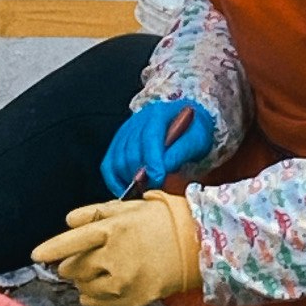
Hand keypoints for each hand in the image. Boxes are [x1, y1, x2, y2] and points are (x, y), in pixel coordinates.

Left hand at [32, 193, 200, 305]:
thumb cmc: (162, 221)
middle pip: (74, 267)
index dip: (51, 249)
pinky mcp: (132, 299)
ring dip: (83, 280)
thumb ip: (95, 214)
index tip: (35, 256)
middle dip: (72, 264)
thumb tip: (68, 221)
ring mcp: (124, 281)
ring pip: (83, 286)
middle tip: (85, 259)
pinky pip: (97, 302)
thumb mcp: (129, 207)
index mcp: (113, 230)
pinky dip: (92, 296)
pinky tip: (101, 286)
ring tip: (100, 270)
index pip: (71, 241)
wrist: (198, 245)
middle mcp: (115, 257)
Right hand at [99, 98, 216, 198]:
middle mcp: (137, 121)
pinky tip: (126, 190)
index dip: (152, 161)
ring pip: (117, 160)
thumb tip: (161, 171)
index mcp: (158, 115)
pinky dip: (114, 180)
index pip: (149, 138)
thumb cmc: (193, 132)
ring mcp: (125, 131)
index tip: (158, 179)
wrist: (187, 123)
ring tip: (143, 191)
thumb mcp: (196, 140)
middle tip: (153, 189)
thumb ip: (179, 153)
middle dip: (140, 175)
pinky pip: (108, 164)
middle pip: (130, 152)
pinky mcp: (118, 143)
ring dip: (128, 179)